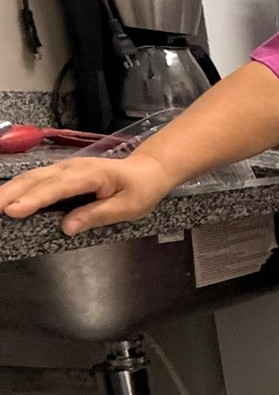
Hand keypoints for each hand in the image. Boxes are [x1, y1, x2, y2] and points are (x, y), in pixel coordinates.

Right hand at [0, 152, 177, 234]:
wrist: (149, 169)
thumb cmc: (141, 189)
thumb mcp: (129, 206)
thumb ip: (98, 214)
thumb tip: (68, 226)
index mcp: (90, 175)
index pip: (58, 187)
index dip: (34, 199)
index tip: (14, 211)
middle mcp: (72, 168)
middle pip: (35, 180)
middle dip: (9, 195)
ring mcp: (63, 169)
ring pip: (30, 178)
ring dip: (7, 191)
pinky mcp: (59, 174)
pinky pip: (34, 180)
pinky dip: (16, 189)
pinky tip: (3, 200)